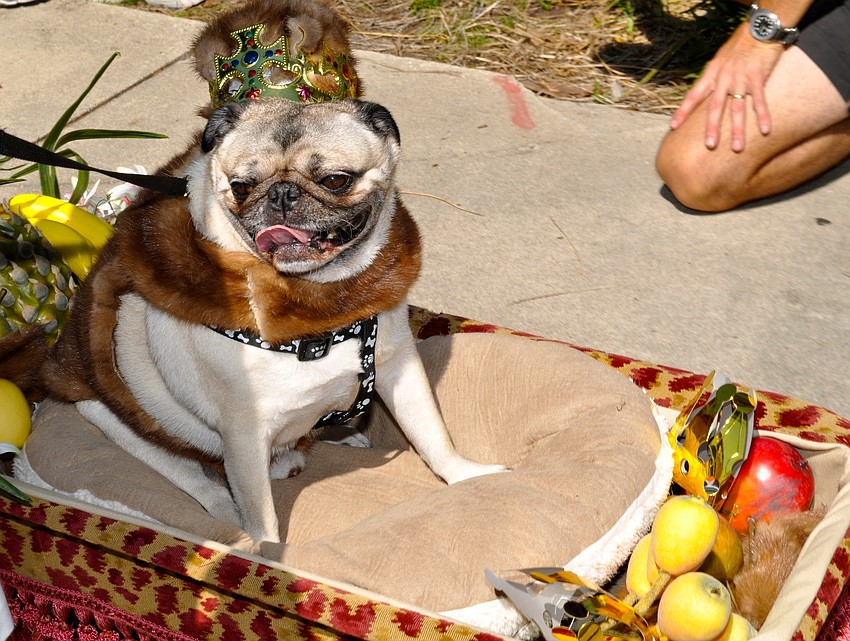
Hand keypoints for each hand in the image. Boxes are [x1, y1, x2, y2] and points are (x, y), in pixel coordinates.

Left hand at [669, 23, 784, 151]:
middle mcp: (723, 79)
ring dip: (737, 129)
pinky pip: (759, 101)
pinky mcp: (757, 79)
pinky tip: (765, 131)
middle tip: (710, 146)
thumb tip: (701, 97)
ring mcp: (740, 80)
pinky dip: (763, 116)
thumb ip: (710, 80)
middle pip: (715, 107)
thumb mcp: (717, 62)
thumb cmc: (736, 49)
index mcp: (711, 75)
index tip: (673, 126)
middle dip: (712, 128)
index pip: (693, 96)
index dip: (683, 111)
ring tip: (737, 148)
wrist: (757, 32)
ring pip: (738, 109)